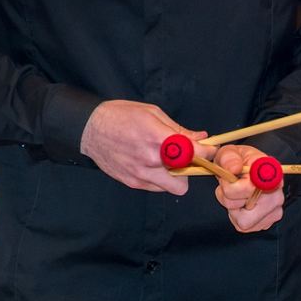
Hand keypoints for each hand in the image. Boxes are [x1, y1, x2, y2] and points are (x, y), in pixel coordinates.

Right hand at [80, 100, 213, 193]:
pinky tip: (155, 166)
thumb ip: (179, 129)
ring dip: (177, 176)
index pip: (192, 152)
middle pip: (186, 177)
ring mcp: (140, 174)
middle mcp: (149, 159)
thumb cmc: (121, 116)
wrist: (89, 129)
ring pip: (174, 187)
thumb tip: (201, 138)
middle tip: (188, 158)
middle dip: (191, 168)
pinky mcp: (133, 182)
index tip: (210, 150)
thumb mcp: (152, 113)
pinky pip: (158, 188)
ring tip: (169, 162)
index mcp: (156, 137)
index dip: (207, 153)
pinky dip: (162, 179)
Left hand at [214, 145, 283, 232]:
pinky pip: (244, 226)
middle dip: (230, 198)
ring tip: (234, 195)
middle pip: (247, 208)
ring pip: (244, 220)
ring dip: (232, 209)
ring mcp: (275, 210)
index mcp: (270, 171)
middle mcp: (277, 192)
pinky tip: (239, 205)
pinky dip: (236, 217)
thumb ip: (229, 158)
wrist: (245, 172)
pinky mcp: (267, 222)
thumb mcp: (229, 153)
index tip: (233, 178)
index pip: (258, 187)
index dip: (239, 188)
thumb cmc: (238, 163)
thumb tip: (234, 168)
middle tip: (229, 185)